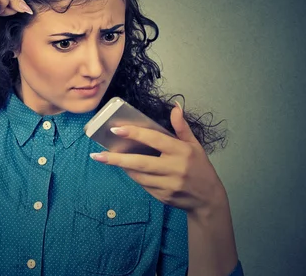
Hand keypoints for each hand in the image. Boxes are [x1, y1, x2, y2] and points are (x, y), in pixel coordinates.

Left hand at [90, 103, 225, 213]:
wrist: (208, 199)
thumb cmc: (199, 167)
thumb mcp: (194, 145)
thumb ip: (181, 127)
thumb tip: (175, 107)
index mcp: (182, 152)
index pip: (155, 140)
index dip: (135, 134)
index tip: (115, 130)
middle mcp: (175, 168)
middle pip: (141, 162)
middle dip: (117, 159)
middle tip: (97, 155)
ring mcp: (169, 185)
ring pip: (139, 175)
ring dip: (123, 167)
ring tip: (107, 159)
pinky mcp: (163, 196)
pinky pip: (143, 185)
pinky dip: (134, 176)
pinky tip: (126, 169)